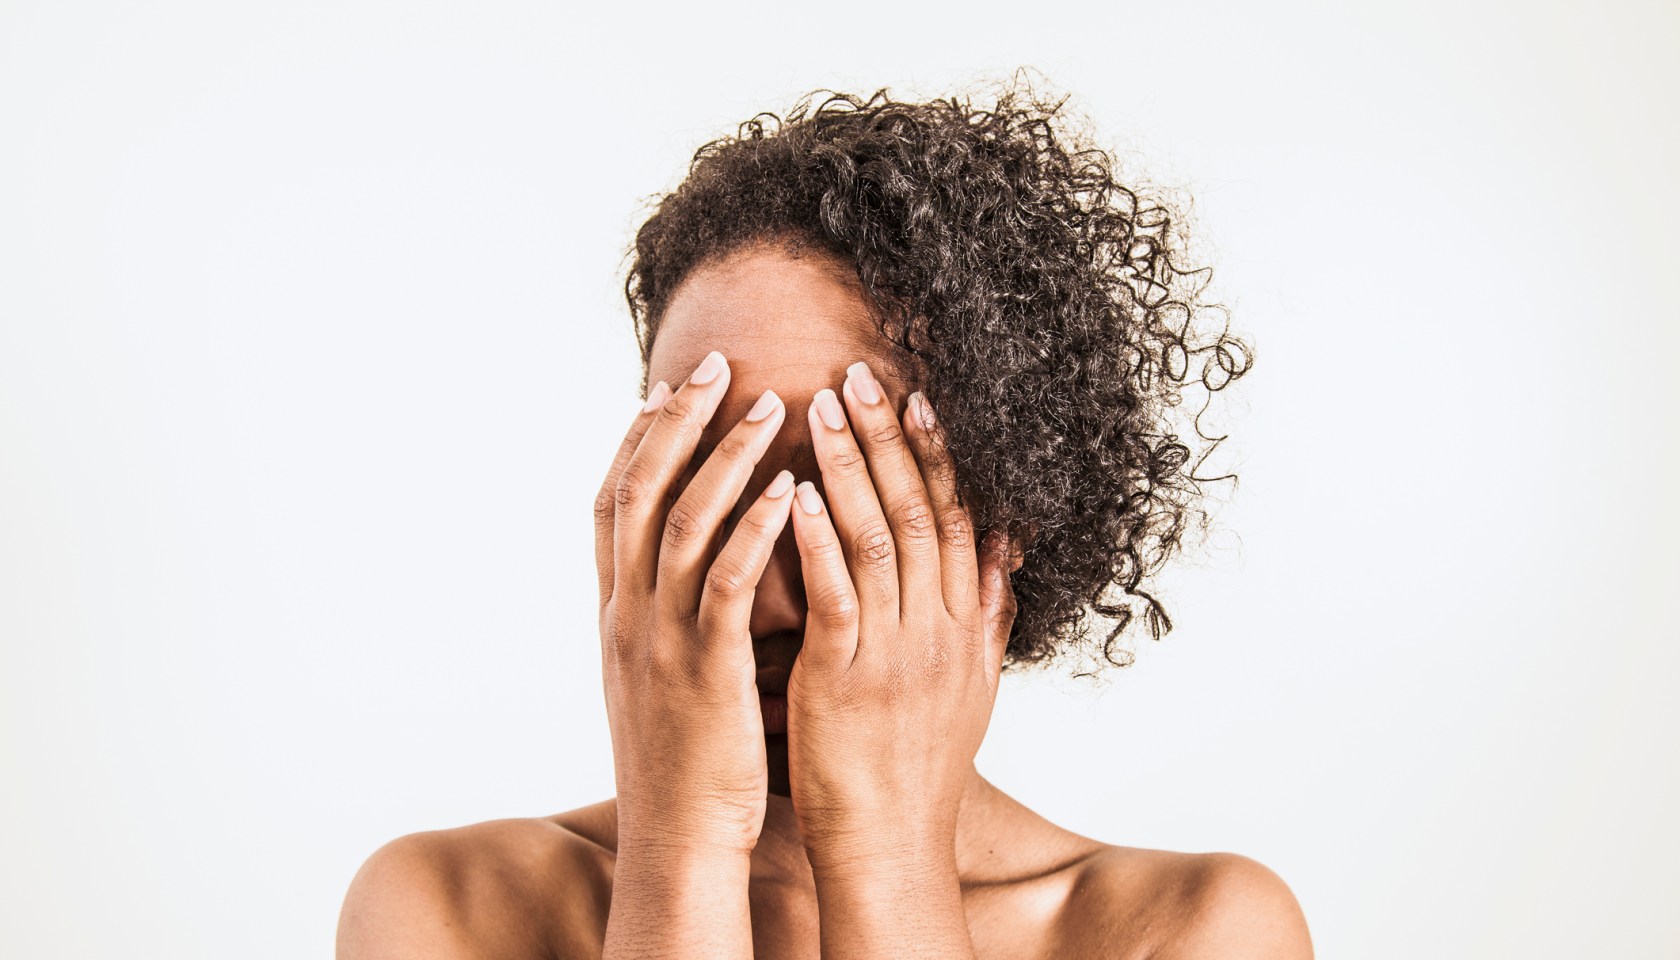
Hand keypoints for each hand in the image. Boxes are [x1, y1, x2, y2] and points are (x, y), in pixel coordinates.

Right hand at [594, 350, 794, 856]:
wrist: (677, 840)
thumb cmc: (684, 759)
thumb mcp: (660, 675)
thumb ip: (667, 617)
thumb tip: (688, 570)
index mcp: (616, 612)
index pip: (612, 503)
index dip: (637, 440)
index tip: (666, 387)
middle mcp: (626, 614)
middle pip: (637, 491)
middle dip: (675, 421)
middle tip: (714, 362)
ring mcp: (659, 639)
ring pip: (680, 523)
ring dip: (723, 457)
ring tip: (768, 403)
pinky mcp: (704, 669)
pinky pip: (724, 582)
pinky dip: (754, 528)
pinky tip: (788, 489)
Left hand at [783, 361, 1018, 870]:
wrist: (892, 844)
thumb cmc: (919, 766)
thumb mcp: (974, 687)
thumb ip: (992, 613)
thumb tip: (1011, 548)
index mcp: (966, 626)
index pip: (961, 519)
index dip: (941, 454)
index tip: (918, 397)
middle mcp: (940, 629)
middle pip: (921, 512)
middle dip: (887, 439)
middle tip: (858, 375)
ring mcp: (896, 651)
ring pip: (878, 537)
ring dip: (848, 468)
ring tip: (819, 407)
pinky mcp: (845, 678)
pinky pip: (835, 596)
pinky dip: (815, 540)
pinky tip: (793, 493)